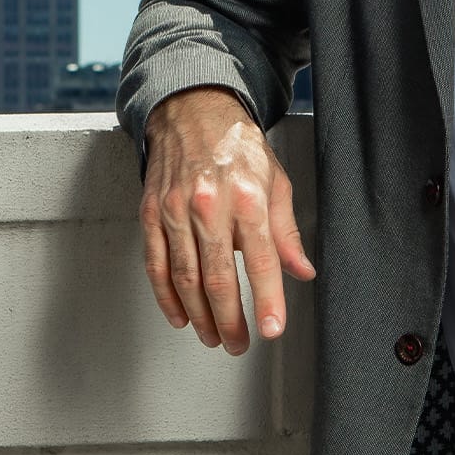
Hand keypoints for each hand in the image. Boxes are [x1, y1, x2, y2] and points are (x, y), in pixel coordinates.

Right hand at [138, 87, 315, 354]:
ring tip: (214, 337)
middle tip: (239, 344)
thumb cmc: (237, 147)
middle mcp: (209, 203)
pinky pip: (156, 263)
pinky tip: (180, 316)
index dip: (267, 300)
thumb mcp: (276, 182)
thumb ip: (287, 233)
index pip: (260, 259)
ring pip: (185, 277)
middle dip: (230, 320)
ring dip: (200, 315)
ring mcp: (175, 209)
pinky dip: (166, 296)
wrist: (193, 111)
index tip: (271, 329)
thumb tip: (302, 272)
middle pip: (218, 277)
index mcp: (247, 196)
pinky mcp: (151, 212)